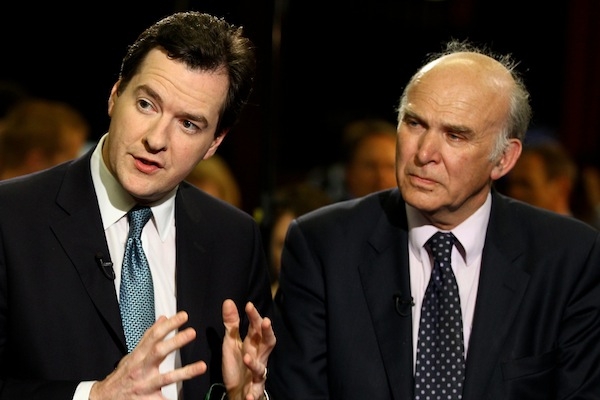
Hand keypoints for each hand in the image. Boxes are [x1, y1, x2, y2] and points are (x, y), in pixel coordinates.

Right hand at [89, 311, 206, 398]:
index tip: (183, 316)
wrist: (104, 399)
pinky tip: (185, 399)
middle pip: (158, 352)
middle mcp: (141, 369)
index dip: (169, 325)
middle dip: (175, 342)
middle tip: (192, 332)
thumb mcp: (134, 354)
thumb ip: (149, 337)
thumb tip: (163, 318)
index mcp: (139, 356)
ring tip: (201, 366)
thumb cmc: (123, 375)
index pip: (154, 336)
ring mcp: (144, 386)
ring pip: (166, 378)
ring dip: (185, 372)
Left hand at [221, 300, 275, 399]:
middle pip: (268, 343)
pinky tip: (249, 396)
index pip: (257, 327)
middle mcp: (259, 357)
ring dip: (254, 363)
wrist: (237, 391)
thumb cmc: (237, 364)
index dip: (254, 316)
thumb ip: (231, 324)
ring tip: (246, 358)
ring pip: (261, 368)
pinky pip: (255, 391)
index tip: (249, 305)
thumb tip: (228, 301)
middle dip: (267, 333)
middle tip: (265, 321)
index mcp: (253, 344)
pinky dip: (253, 394)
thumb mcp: (231, 342)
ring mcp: (257, 374)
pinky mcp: (254, 389)